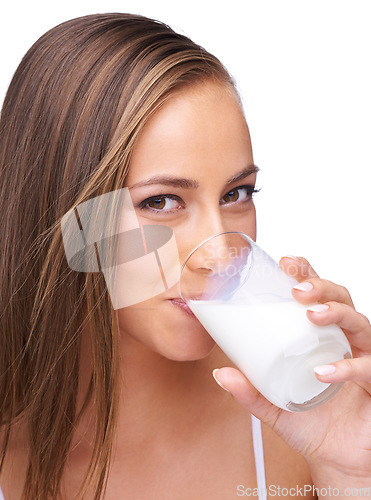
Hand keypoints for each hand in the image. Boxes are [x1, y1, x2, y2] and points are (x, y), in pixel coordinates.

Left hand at [212, 256, 370, 482]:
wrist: (336, 459)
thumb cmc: (310, 424)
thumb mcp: (273, 404)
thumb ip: (249, 391)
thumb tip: (220, 372)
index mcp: (320, 337)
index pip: (318, 296)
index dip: (306, 274)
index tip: (285, 262)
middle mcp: (344, 341)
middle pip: (341, 298)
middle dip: (321, 286)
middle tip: (296, 289)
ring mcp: (363, 359)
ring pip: (360, 323)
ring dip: (336, 313)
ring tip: (312, 314)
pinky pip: (368, 368)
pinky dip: (348, 367)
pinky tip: (324, 371)